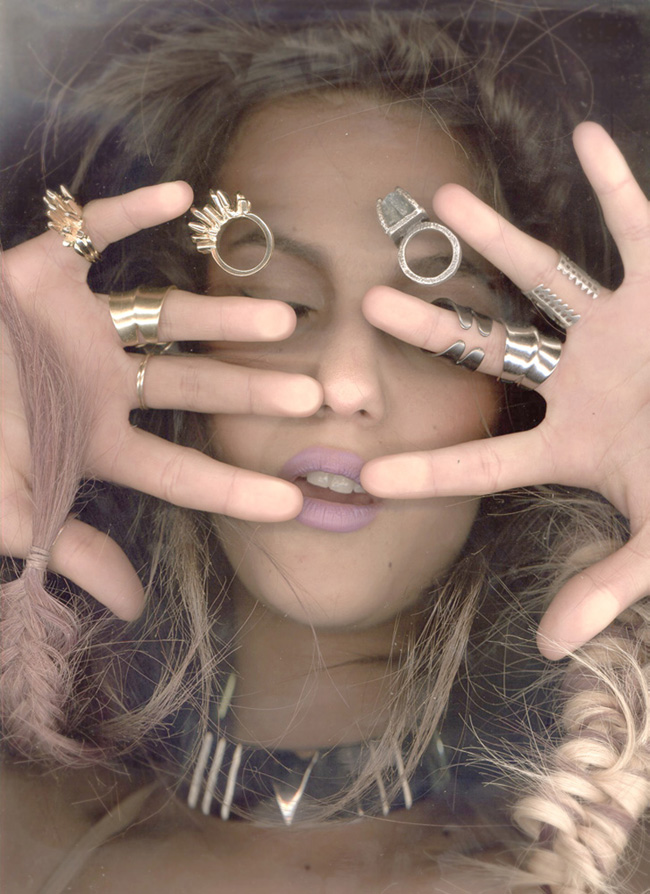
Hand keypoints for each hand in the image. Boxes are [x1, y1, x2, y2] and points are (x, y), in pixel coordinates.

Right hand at [1, 183, 320, 617]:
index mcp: (97, 439)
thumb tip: (134, 609)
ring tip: (284, 316)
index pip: (181, 470)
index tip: (296, 503)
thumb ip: (74, 549)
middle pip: (193, 387)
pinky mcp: (42, 271)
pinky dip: (131, 210)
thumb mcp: (13, 511)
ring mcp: (78, 326)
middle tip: (316, 398)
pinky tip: (183, 192)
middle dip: (252, 392)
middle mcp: (100, 381)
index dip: (235, 488)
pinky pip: (92, 231)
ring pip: (166, 314)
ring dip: (223, 313)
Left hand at [360, 122, 649, 658]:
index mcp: (572, 442)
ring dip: (494, 239)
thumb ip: (609, 587)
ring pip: (545, 275)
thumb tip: (551, 651)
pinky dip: (619, 182)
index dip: (430, 472)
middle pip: (490, 350)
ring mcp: (619, 328)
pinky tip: (588, 135)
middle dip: (432, 326)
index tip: (365, 479)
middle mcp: (581, 379)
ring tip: (438, 199)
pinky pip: (638, 225)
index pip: (485, 462)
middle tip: (366, 307)